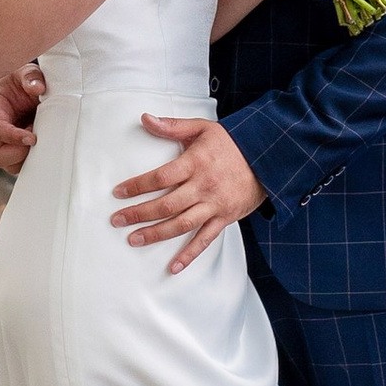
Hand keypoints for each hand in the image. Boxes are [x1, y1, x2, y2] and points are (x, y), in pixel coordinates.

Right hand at [0, 65, 43, 174]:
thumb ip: (30, 76)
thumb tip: (38, 88)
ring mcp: (6, 145)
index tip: (33, 138)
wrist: (26, 89)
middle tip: (38, 140)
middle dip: (18, 154)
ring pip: (10, 166)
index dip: (13, 137)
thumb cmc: (22, 81)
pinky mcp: (18, 152)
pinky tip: (45, 144)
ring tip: (42, 138)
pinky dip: (35, 161)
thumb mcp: (24, 72)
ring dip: (28, 158)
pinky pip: (23, 166)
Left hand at [110, 115, 266, 272]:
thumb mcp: (202, 128)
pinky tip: (173, 267)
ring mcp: (214, 205)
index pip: (160, 177)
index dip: (137, 186)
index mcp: (195, 163)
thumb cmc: (232, 142)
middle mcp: (203, 186)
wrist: (268, 157)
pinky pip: (205, 240)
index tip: (119, 193)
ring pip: (181, 224)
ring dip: (156, 234)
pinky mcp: (225, 218)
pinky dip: (189, 255)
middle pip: (166, 204)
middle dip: (139, 214)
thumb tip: (145, 119)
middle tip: (117, 221)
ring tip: (134, 240)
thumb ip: (172, 126)